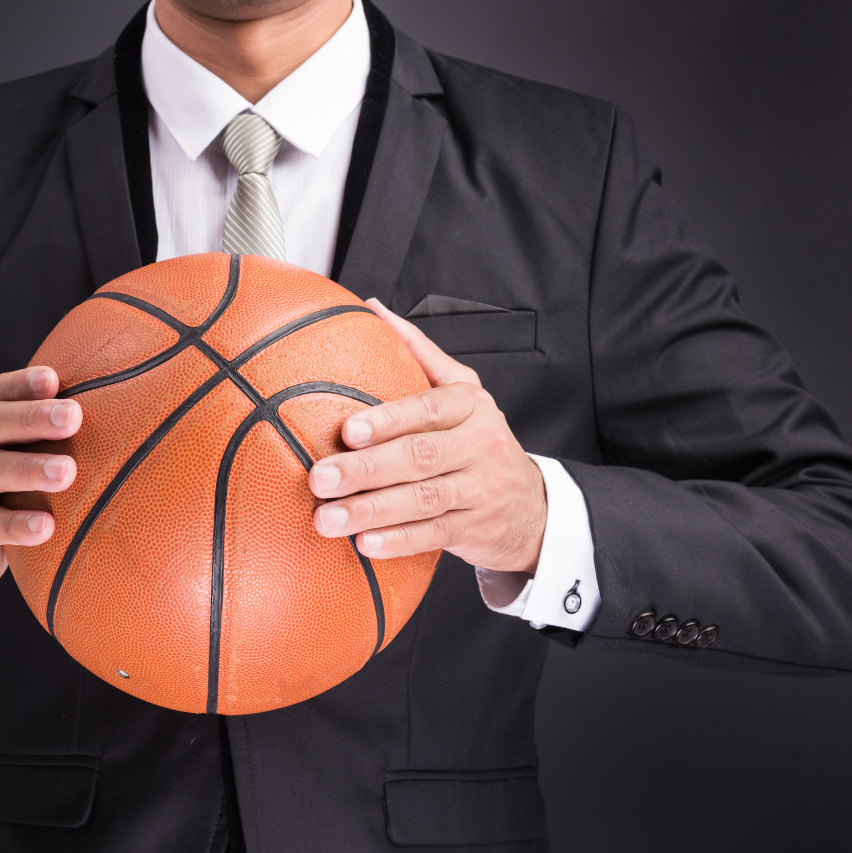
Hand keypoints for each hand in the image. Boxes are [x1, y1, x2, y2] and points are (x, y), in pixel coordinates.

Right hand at [0, 367, 81, 612]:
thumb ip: (34, 431)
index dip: (19, 384)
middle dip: (31, 419)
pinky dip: (17, 525)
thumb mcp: (3, 454)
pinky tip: (47, 527)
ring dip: (29, 470)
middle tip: (73, 416)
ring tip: (67, 472)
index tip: (54, 379)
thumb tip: (105, 404)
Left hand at [309, 299, 546, 573]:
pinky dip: (399, 541)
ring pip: (423, 500)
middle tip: (319, 478)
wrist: (532, 504)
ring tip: (327, 519)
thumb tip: (369, 307)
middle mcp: (479, 445)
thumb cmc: (477, 439)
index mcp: (469, 405)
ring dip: (371, 511)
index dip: (389, 420)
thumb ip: (417, 351)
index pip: (429, 408)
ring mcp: (479, 490)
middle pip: (420, 457)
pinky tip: (365, 545)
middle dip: (365, 469)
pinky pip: (434, 536)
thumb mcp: (460, 390)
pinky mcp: (475, 529)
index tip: (349, 429)